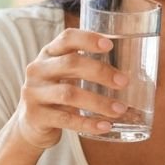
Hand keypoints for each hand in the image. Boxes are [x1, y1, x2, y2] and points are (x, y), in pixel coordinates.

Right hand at [15, 29, 127, 148]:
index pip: (67, 38)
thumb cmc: (58, 92)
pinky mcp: (35, 116)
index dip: (88, 39)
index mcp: (49, 54)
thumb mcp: (66, 74)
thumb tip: (134, 66)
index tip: (110, 45)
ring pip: (69, 94)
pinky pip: (65, 119)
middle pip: (71, 64)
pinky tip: (105, 126)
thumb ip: (88, 65)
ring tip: (120, 109)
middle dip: (100, 72)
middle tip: (124, 82)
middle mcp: (38, 70)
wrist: (29, 124)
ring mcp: (34, 93)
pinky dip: (88, 123)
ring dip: (98, 102)